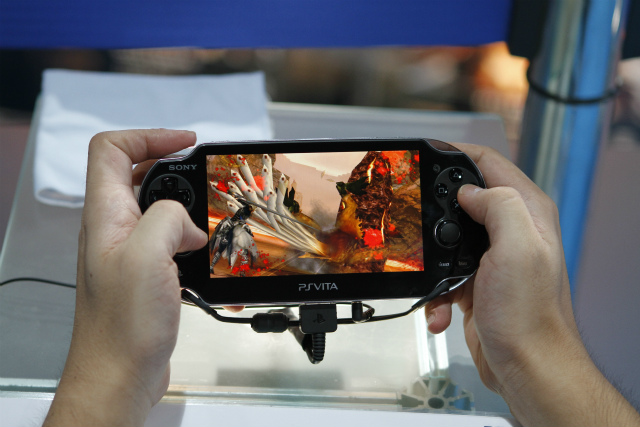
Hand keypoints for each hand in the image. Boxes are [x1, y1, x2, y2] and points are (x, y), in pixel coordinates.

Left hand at [44, 129, 207, 426]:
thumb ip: (168, 218)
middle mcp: (112, 228)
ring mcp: (127, 250)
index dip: (149, 136)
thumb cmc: (122, 326)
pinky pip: (167, 240)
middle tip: (204, 172)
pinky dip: (190, 238)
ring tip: (210, 215)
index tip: (185, 141)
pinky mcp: (144, 272)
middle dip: (174, 166)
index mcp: (106, 215)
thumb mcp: (147, 256)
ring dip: (186, 206)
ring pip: (156, 207)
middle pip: (135, 172)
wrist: (118, 374)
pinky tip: (205, 252)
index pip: (112, 149)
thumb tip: (189, 222)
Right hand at [425, 144, 639, 425]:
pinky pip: (445, 273)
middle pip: (465, 198)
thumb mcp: (517, 248)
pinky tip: (440, 308)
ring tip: (430, 276)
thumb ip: (498, 205)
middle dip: (435, 207)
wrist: (526, 365)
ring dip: (432, 259)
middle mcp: (512, 229)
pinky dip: (436, 290)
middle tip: (411, 213)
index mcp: (526, 212)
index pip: (490, 164)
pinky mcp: (477, 280)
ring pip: (448, 237)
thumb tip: (470, 190)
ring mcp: (493, 256)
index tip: (427, 153)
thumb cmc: (527, 315)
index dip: (457, 153)